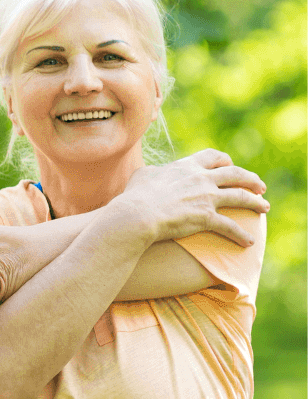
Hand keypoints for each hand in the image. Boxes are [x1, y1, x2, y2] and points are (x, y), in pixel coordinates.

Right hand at [114, 148, 268, 245]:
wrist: (137, 215)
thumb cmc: (134, 196)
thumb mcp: (142, 175)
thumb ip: (153, 172)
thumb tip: (153, 173)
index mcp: (187, 167)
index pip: (214, 157)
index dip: (224, 161)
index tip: (229, 166)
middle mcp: (202, 179)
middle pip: (236, 175)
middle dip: (251, 180)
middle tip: (259, 187)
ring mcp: (207, 198)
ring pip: (240, 197)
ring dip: (256, 203)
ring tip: (264, 208)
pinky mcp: (207, 218)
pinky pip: (230, 226)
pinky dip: (241, 235)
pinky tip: (249, 241)